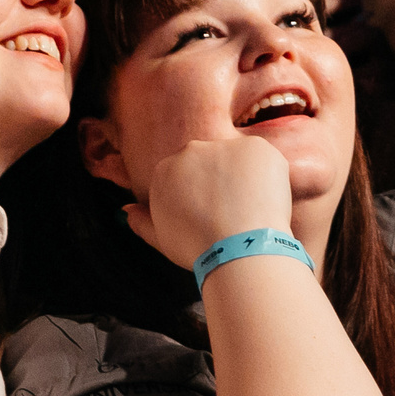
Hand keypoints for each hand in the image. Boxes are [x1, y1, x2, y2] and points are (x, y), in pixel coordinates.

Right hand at [121, 137, 294, 271]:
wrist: (239, 249)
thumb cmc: (199, 249)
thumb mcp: (162, 239)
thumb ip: (141, 222)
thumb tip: (126, 211)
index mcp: (164, 170)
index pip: (185, 174)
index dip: (202, 196)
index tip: (213, 216)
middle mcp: (190, 150)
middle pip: (210, 161)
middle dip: (222, 182)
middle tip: (235, 213)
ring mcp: (223, 146)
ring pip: (238, 159)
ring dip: (245, 179)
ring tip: (251, 210)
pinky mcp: (254, 147)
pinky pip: (263, 158)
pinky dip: (268, 177)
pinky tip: (266, 200)